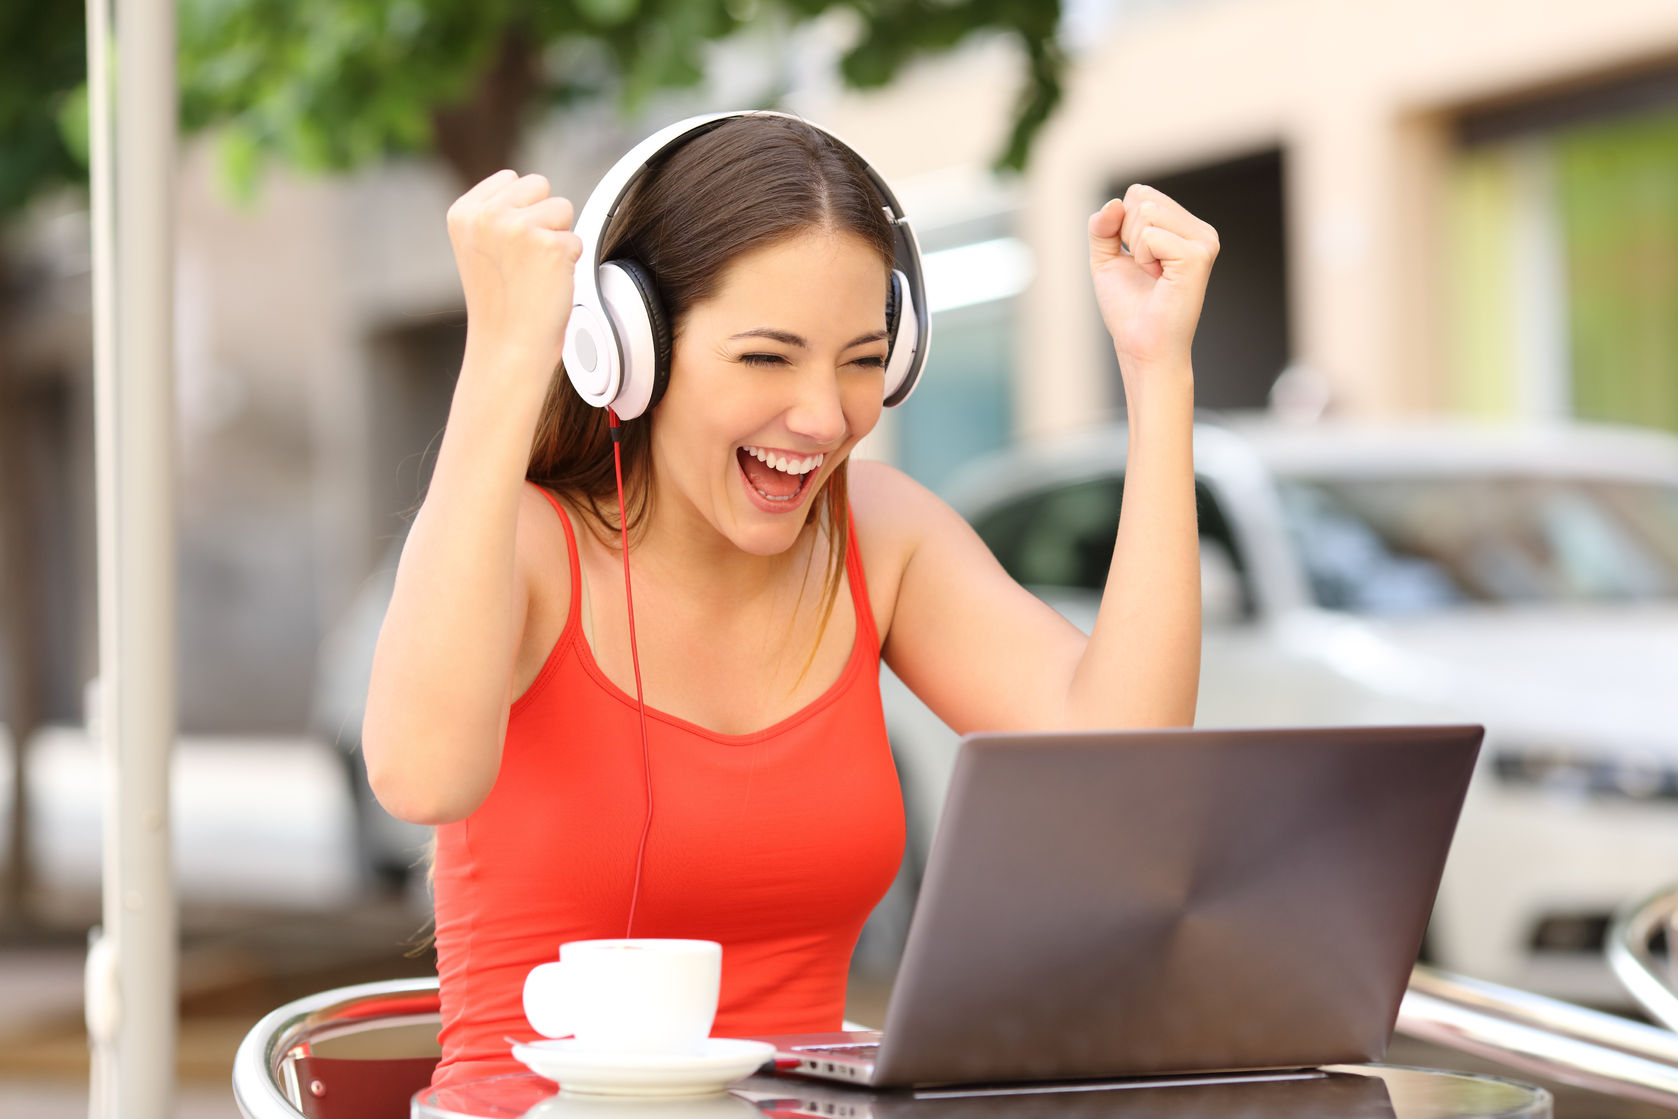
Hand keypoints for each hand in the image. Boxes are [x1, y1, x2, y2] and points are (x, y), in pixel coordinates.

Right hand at [446, 169, 583, 368]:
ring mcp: (517, 228)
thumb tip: (532, 188)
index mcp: (464, 212)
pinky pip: (576, 240)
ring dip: (558, 238)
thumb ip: (496, 212)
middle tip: (526, 259)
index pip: (511, 179)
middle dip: (542, 217)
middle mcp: (486, 215)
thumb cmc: (500, 303)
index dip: (521, 211)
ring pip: (562, 208)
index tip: (510, 248)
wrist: (507, 347)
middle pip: (539, 185)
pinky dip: (570, 263)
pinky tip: (548, 283)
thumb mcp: (480, 247)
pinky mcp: (549, 245)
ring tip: (536, 270)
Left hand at [1088, 185, 1218, 378]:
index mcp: (1185, 227)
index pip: (1140, 193)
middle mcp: (1200, 231)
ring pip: (1146, 211)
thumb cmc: (1129, 307)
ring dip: (1136, 249)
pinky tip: (1158, 279)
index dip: (1122, 226)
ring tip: (1152, 274)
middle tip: (1144, 269)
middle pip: (1142, 197)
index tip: (1137, 259)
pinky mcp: (1197, 256)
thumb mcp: (1106, 258)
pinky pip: (1149, 236)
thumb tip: (1115, 202)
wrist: (1141, 345)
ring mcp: (1203, 242)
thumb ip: (1102, 226)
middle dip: (1127, 234)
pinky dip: (1142, 259)